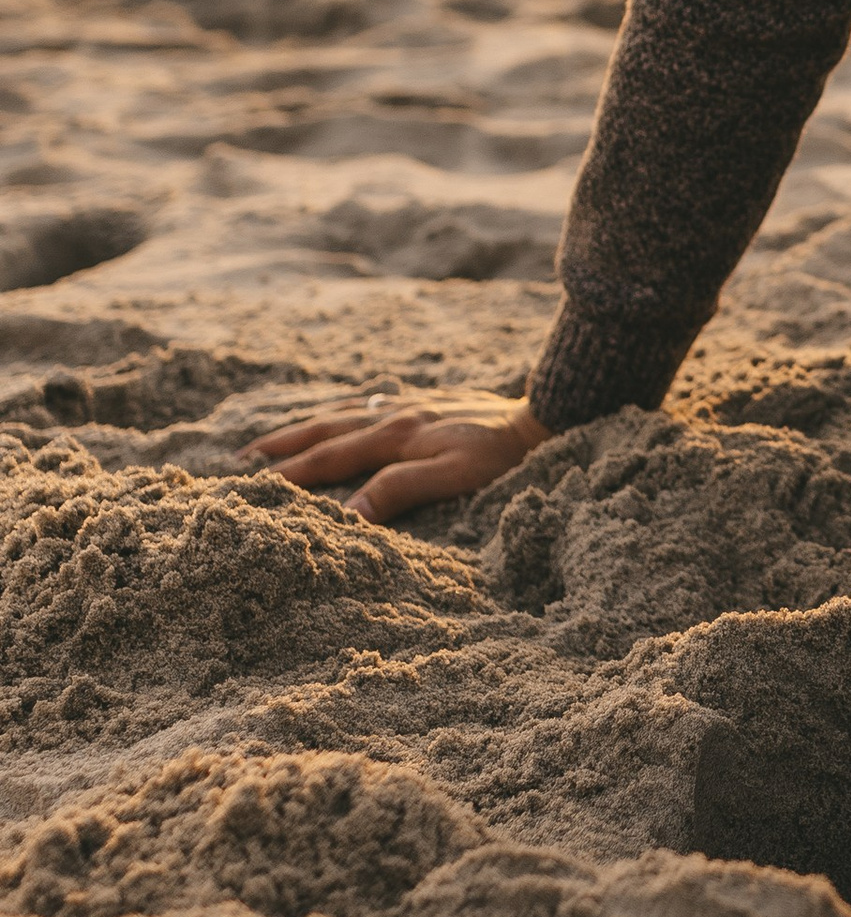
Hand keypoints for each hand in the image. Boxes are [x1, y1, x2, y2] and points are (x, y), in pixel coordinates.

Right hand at [248, 390, 547, 522]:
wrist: (545, 416)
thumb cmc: (502, 455)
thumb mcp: (453, 475)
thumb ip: (400, 489)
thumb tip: (348, 513)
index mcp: (396, 435)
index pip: (330, 458)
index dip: (290, 474)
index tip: (249, 486)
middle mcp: (396, 414)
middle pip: (326, 430)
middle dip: (282, 446)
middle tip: (238, 460)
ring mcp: (411, 405)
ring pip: (344, 414)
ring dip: (305, 428)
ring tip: (272, 440)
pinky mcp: (429, 403)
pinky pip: (371, 405)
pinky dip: (346, 412)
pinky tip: (347, 414)